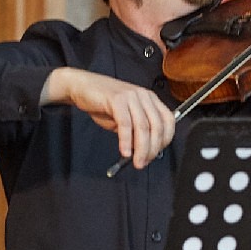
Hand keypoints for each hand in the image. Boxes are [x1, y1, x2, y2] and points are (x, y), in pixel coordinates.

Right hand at [42, 67, 175, 168]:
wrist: (83, 87)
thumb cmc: (104, 103)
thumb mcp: (125, 119)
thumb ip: (136, 132)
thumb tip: (143, 151)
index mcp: (150, 99)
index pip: (168, 120)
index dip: (165, 140)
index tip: (156, 154)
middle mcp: (144, 96)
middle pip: (157, 126)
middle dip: (152, 149)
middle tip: (144, 162)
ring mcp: (131, 96)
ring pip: (143, 127)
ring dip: (141, 149)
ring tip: (136, 162)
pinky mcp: (117, 99)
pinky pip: (125, 124)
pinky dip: (126, 140)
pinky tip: (124, 151)